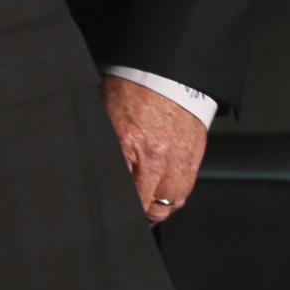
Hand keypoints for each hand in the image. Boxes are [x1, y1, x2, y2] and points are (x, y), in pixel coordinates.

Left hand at [102, 75, 206, 224]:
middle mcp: (158, 156)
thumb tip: (93, 168)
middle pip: (152, 206)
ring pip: (172, 202)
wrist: (165, 72)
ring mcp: (180, 158)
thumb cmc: (131, 89)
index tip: (112, 214)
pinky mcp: (196, 155)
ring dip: (159, 209)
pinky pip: (186, 188)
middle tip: (129, 217)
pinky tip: (164, 195)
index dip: (118, 208)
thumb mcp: (103, 116)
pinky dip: (175, 196)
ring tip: (147, 210)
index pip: (125, 193)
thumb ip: (103, 145)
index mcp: (128, 144)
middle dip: (140, 215)